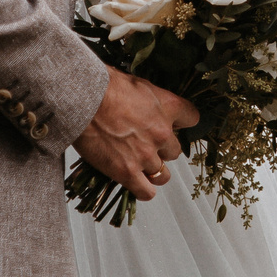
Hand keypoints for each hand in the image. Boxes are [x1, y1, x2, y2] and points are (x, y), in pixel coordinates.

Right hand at [74, 68, 199, 201]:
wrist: (84, 100)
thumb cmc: (106, 85)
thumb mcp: (138, 84)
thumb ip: (152, 100)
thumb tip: (151, 106)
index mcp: (169, 107)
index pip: (192, 118)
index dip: (181, 123)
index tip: (173, 125)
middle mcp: (163, 134)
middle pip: (175, 151)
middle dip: (162, 150)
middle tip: (145, 145)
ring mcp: (146, 155)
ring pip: (163, 175)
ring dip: (153, 171)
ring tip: (139, 165)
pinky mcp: (128, 172)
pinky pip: (146, 192)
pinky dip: (143, 190)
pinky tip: (136, 182)